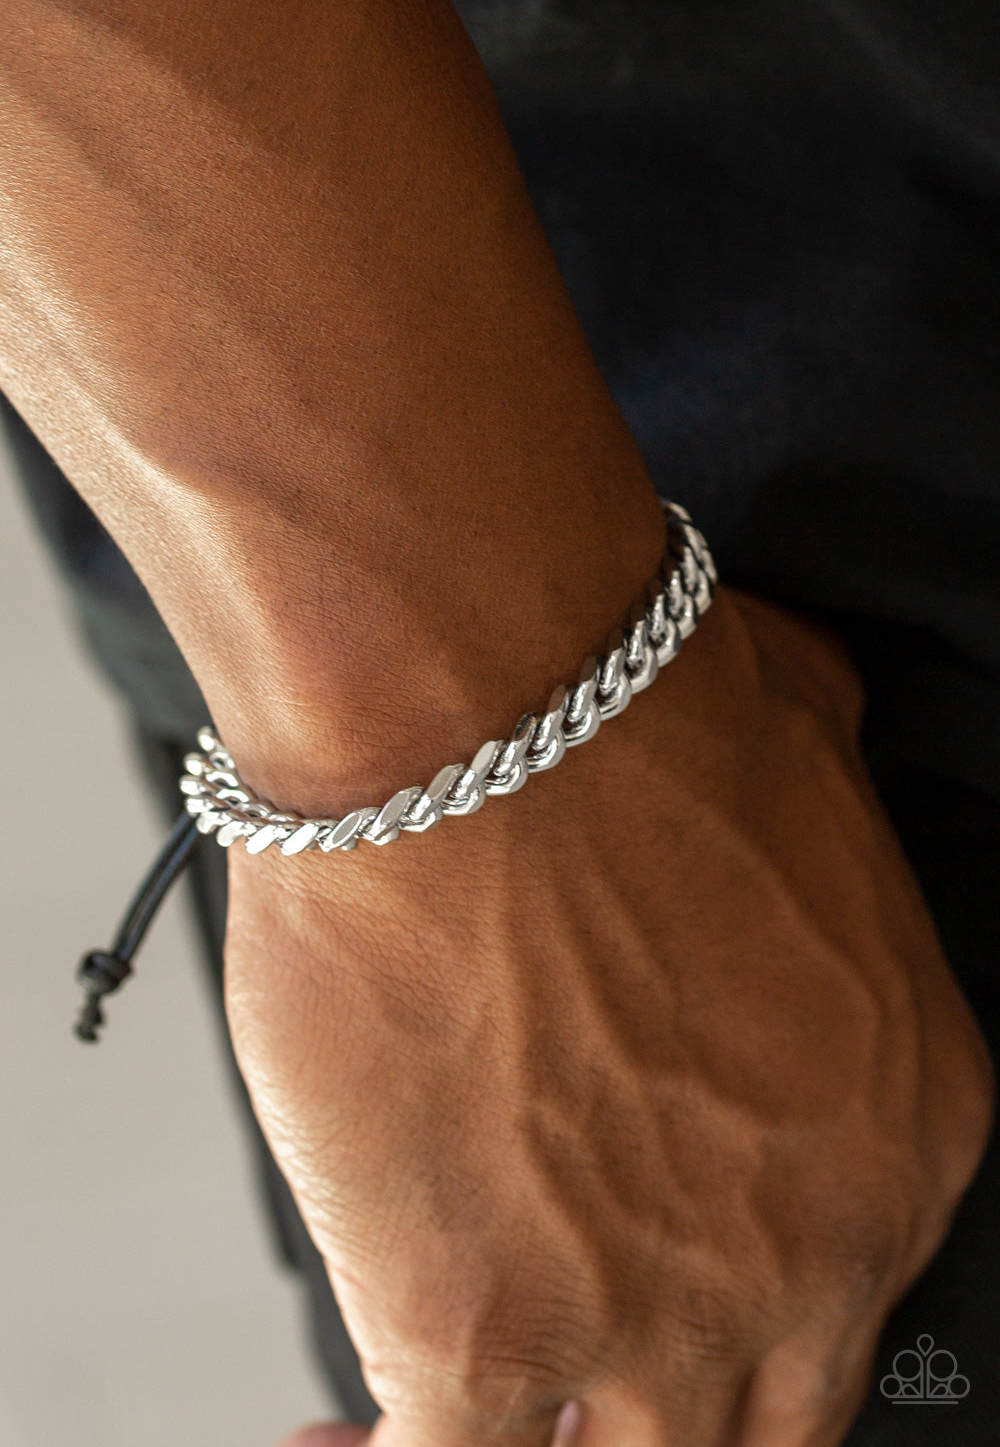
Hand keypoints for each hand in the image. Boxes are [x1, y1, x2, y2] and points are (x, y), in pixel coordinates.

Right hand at [226, 589, 992, 1446]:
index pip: (844, 1292)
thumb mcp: (808, 755)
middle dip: (664, 1410)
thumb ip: (814, 844)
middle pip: (758, 1420)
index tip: (665, 1283)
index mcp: (899, 1125)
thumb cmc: (621, 706)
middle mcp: (808, 1247)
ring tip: (468, 1396)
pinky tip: (338, 1432)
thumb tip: (772, 815)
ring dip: (542, 1442)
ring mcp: (654, 1310)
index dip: (743, 1301)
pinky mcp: (481, 1328)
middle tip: (576, 1378)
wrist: (478, 705)